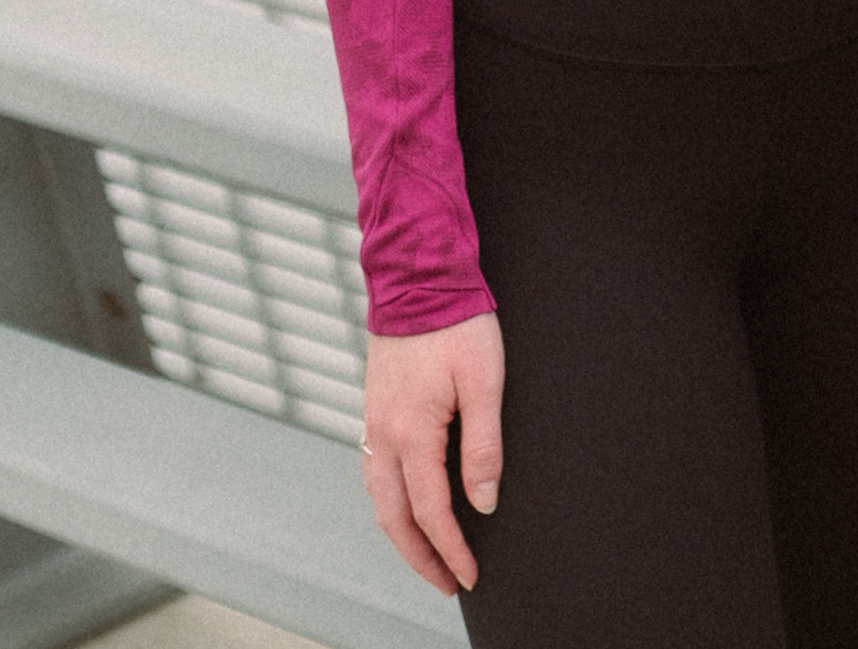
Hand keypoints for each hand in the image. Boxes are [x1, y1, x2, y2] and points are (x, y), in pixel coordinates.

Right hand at [358, 311, 503, 595]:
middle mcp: (382, 434)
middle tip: (448, 582)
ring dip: (402, 534)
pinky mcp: (373, 409)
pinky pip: (373, 473)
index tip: (470, 575)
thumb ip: (484, 446)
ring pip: (378, 498)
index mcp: (411, 431)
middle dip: (421, 557)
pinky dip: (388, 503)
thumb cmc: (458, 323)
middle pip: (394, 517)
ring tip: (429, 556)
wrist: (417, 275)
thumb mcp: (485, 382)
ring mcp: (372, 422)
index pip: (430, 511)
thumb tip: (483, 503)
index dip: (451, 549)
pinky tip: (405, 507)